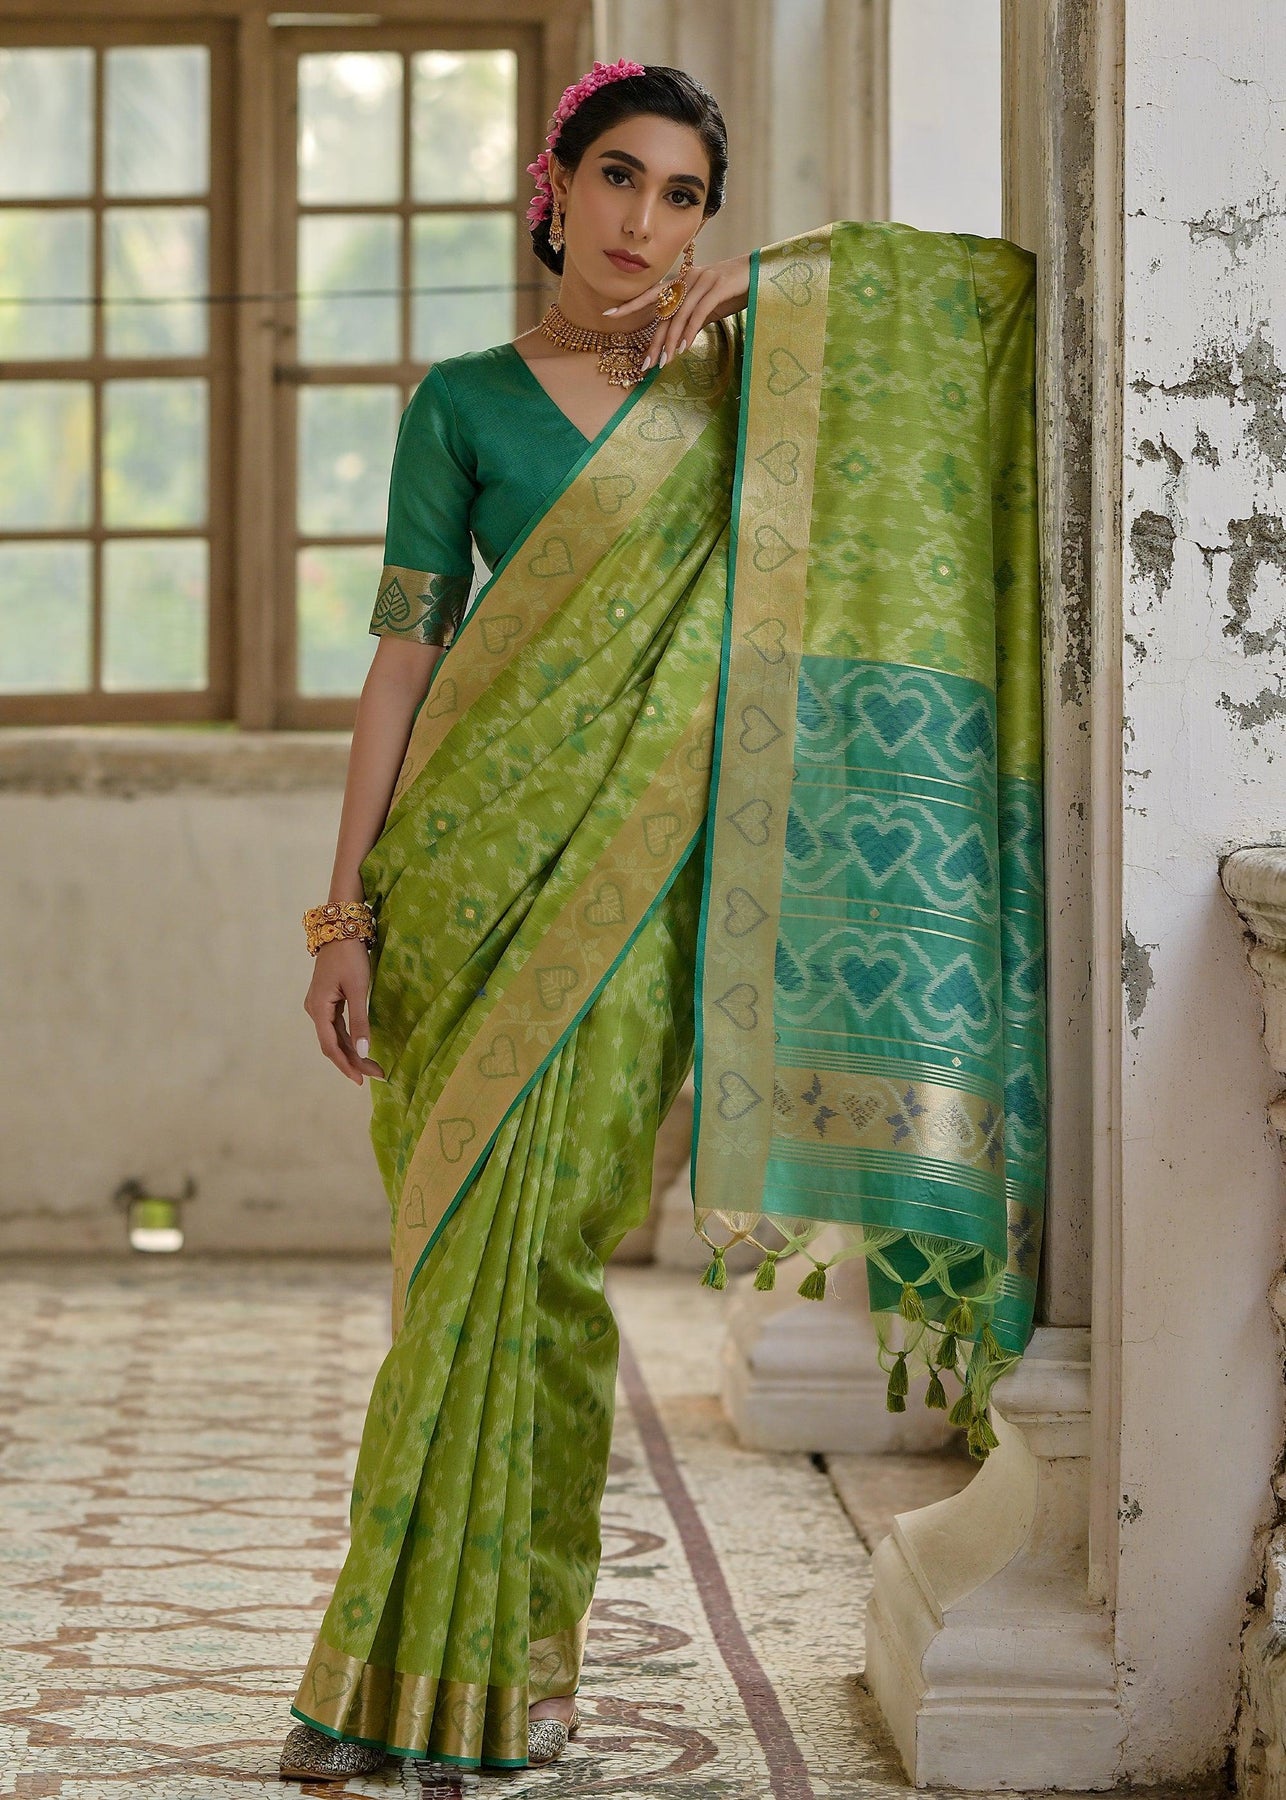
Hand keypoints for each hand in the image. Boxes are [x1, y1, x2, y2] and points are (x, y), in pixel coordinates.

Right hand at [304, 939, 385, 1085]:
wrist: (340, 929)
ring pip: (334, 1036)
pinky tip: (360, 1048)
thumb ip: (360, 1021)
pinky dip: (348, 1039)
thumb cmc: (350, 957)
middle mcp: (315, 1010)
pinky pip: (336, 1026)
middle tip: (377, 1075)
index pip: (331, 1046)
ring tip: (371, 1067)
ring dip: (352, 1052)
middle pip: (333, 1044)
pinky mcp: (326, 1000)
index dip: (346, 1065)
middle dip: (353, 1061)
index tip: (362, 1081)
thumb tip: (363, 1051)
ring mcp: (319, 1005)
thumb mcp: (358, 989)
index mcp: (319, 1009)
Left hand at [603, 252, 751, 370]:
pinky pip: (698, 313)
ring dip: (670, 342)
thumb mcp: (710, 305)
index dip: (630, 304)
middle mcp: (688, 279)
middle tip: (645, 365)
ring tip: (663, 363)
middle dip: (653, 341)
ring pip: (679, 315)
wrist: (762, 272)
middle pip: (664, 313)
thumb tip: (679, 339)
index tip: (609, 314)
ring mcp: (703, 281)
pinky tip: (683, 348)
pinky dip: (689, 331)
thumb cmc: (735, 290)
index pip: (651, 294)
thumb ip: (692, 317)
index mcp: (682, 281)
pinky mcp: (718, 286)